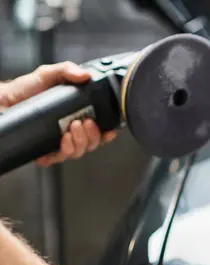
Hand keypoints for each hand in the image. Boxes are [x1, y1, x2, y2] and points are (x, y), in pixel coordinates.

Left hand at [0, 61, 115, 165]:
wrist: (3, 101)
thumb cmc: (24, 90)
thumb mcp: (48, 74)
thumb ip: (67, 70)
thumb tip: (86, 75)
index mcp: (74, 117)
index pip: (96, 130)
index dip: (105, 133)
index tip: (109, 130)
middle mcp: (68, 132)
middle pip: (90, 144)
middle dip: (92, 137)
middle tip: (85, 123)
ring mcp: (56, 144)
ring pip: (77, 153)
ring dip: (79, 143)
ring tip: (72, 129)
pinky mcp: (43, 152)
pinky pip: (57, 159)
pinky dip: (62, 152)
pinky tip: (62, 141)